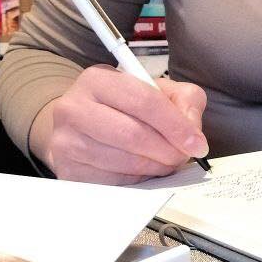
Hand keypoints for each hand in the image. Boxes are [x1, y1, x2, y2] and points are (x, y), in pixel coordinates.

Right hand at [29, 65, 208, 184]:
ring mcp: (65, 140)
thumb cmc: (125, 108)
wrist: (82, 128)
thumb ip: (185, 100)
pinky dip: (136, 180)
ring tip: (165, 162)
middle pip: (132, 134)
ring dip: (154, 167)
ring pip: (123, 161)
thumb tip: (192, 130)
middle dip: (167, 150)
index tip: (196, 143)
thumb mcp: (159, 91)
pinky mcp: (66, 170)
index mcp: (98, 80)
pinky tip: (143, 171)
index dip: (175, 125)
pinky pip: (112, 181)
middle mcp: (73, 107)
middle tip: (182, 156)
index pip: (144, 101)